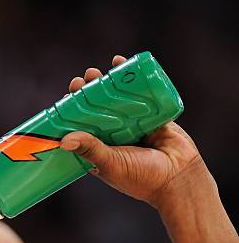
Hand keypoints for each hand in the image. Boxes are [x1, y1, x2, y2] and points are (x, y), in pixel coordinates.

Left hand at [60, 55, 206, 209]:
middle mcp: (112, 135)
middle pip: (95, 109)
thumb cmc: (141, 178)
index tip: (65, 98)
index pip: (79, 126)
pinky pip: (140, 95)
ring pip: (116, 100)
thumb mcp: (110, 163)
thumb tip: (64, 140)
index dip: (71, 112)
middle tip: (81, 80)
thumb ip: (90, 149)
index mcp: (98, 149)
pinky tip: (120, 63)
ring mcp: (132, 124)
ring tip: (95, 72)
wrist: (179, 178)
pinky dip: (131, 80)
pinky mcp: (151, 116)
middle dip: (87, 93)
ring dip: (105, 84)